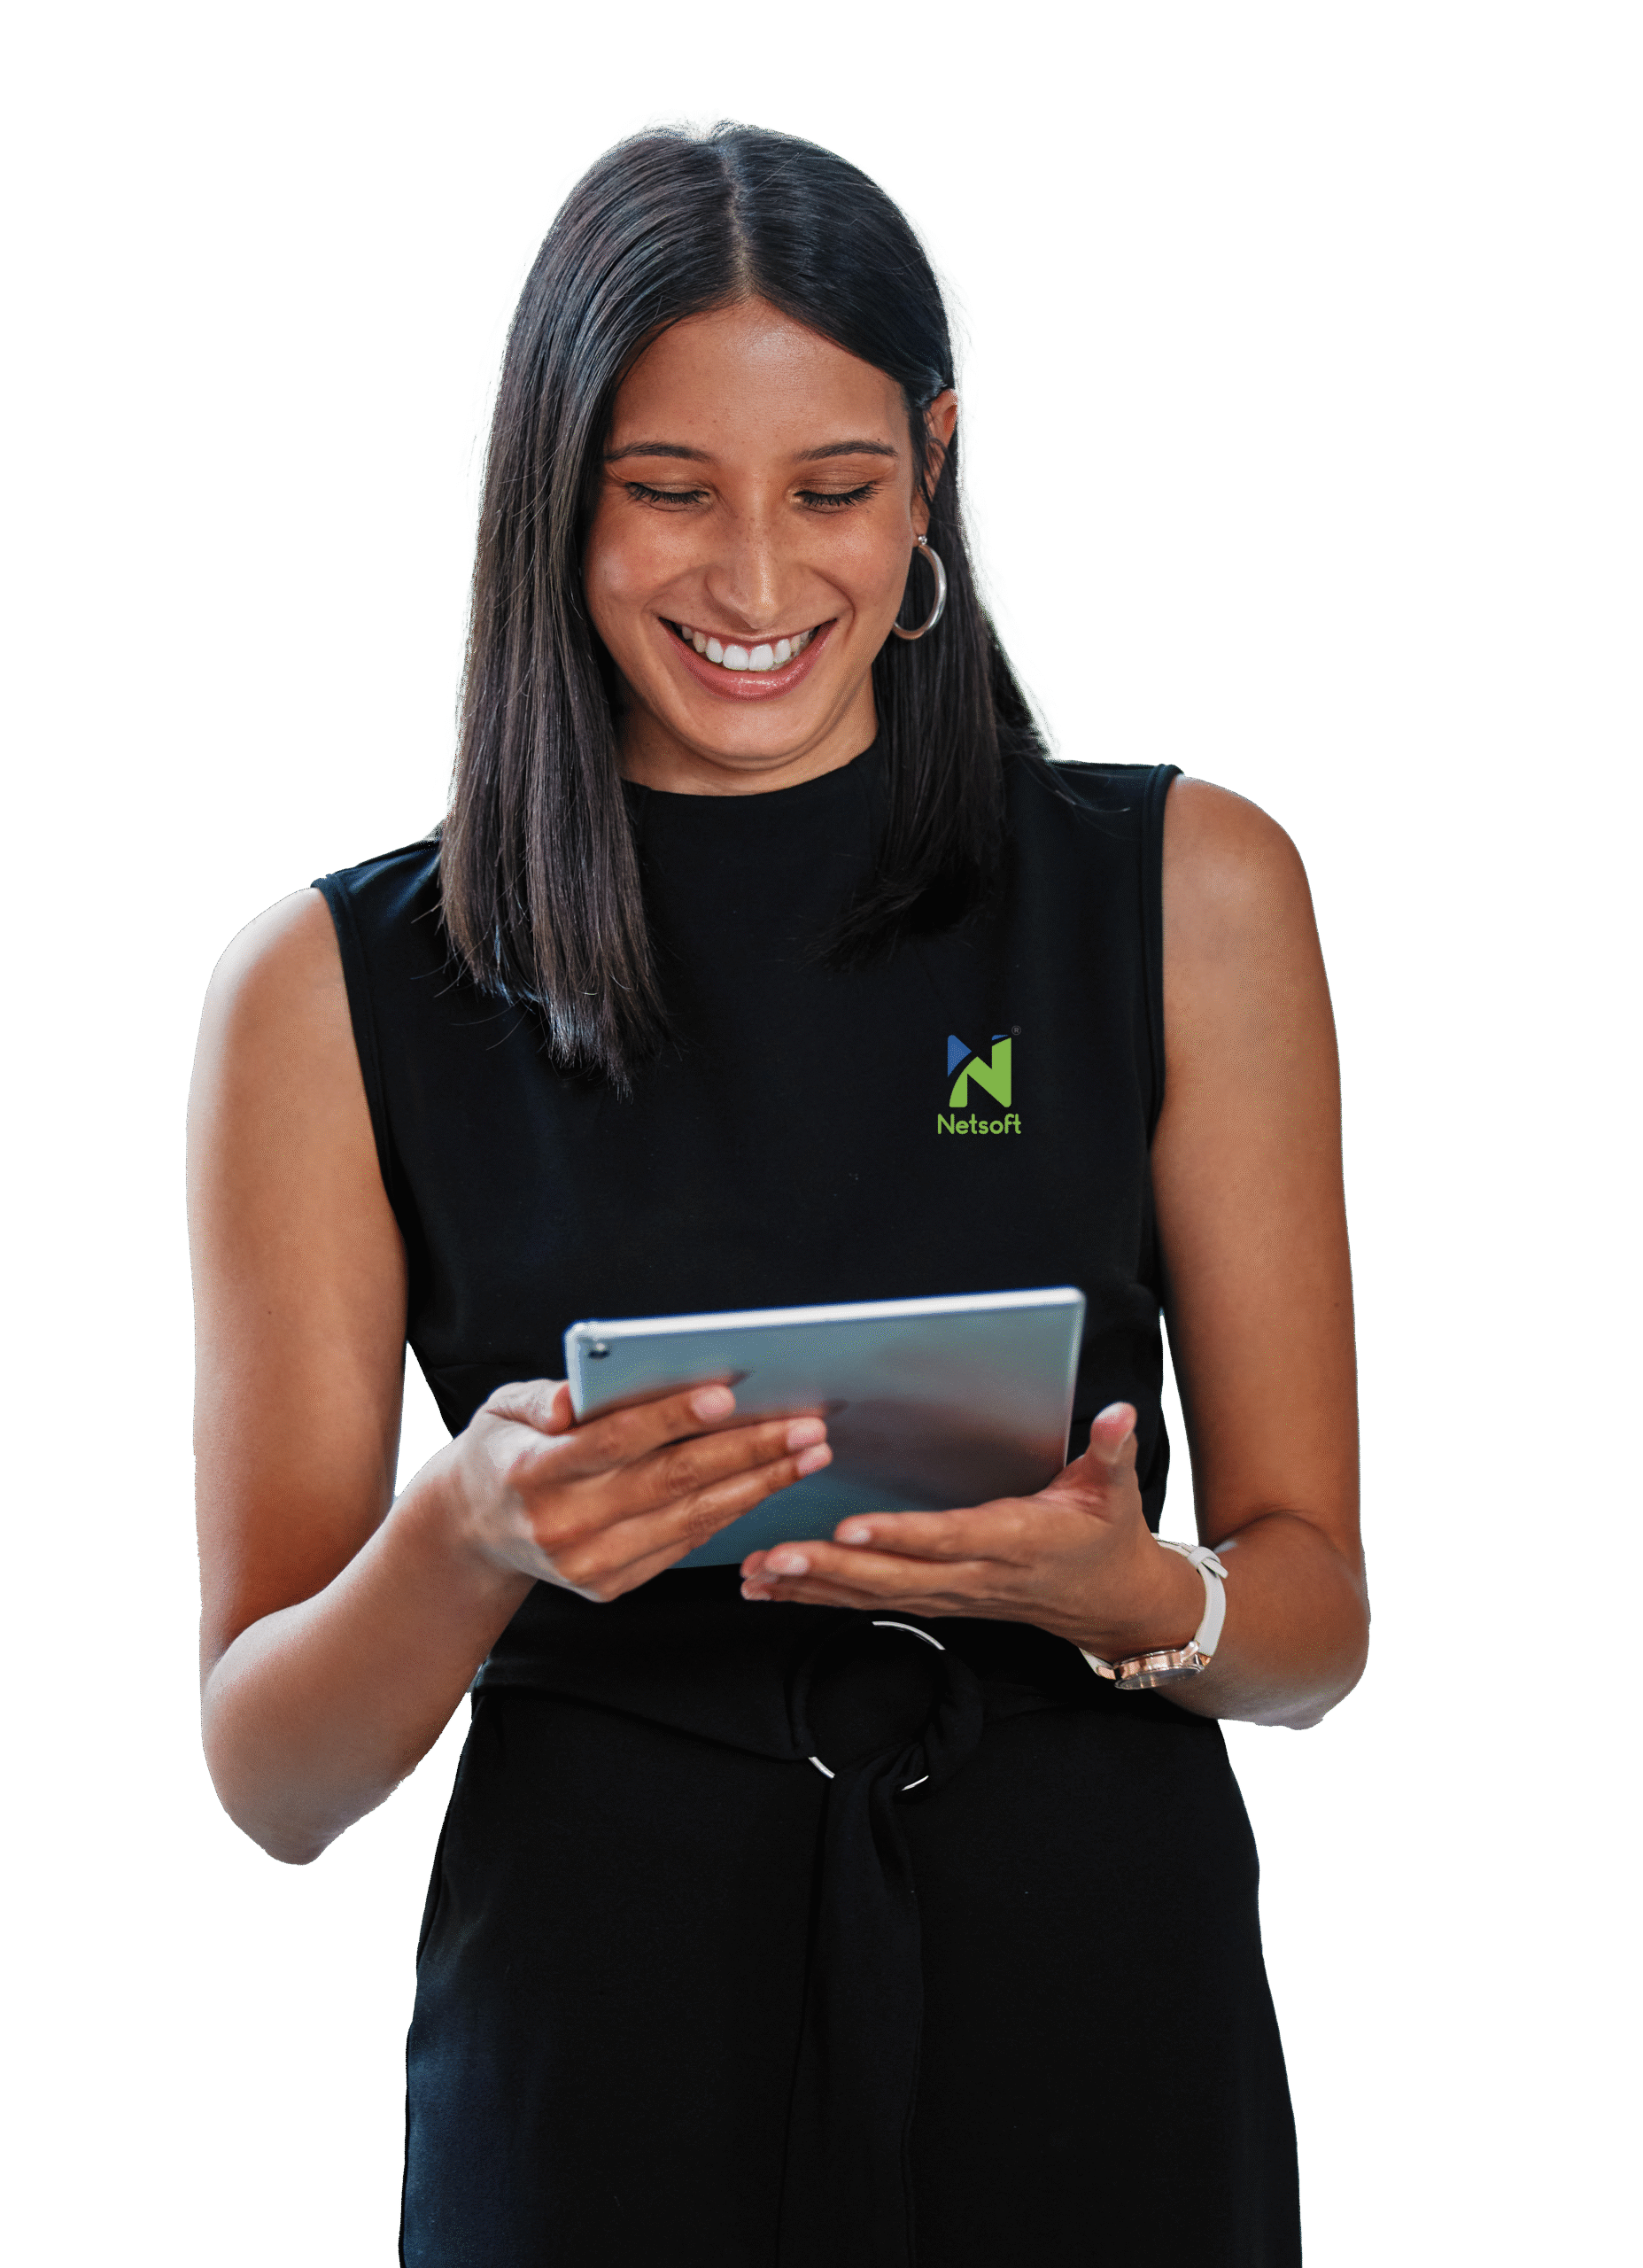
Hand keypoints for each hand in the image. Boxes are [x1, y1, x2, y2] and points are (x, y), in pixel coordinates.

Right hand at [438, 1379, 831, 1602]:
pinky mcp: (608, 1585)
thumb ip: (541, 1399)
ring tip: (808, 1455)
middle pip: (669, 1483)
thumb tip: (576, 1398)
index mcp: (532, 1473)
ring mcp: (587, 1564)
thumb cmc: (503, 1451)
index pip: (615, 1441)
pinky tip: (767, 1484)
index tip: (729, 1395)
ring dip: (757, 1485)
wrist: (474, 1530)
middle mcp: (562, 1526)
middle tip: (807, 1427)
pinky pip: (682, 1545)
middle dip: (747, 1452)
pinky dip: (729, 1513)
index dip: (672, 1418)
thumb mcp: (502, 1410)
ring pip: (688, 1519)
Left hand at [737, 1401, 1201, 1658]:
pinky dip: (820, 1594)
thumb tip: (1118, 1413)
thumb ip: (1111, 1449)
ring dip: (813, 1584)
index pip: (948, 1537)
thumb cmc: (1105, 1537)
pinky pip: (871, 1600)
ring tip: (757, 1571)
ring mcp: (951, 1593)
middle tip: (775, 1555)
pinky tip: (774, 1584)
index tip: (850, 1526)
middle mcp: (975, 1573)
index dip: (898, 1535)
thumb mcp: (1117, 1490)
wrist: (1109, 1602)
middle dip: (832, 1567)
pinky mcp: (935, 1599)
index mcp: (1014, 1538)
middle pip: (895, 1576)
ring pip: (874, 1594)